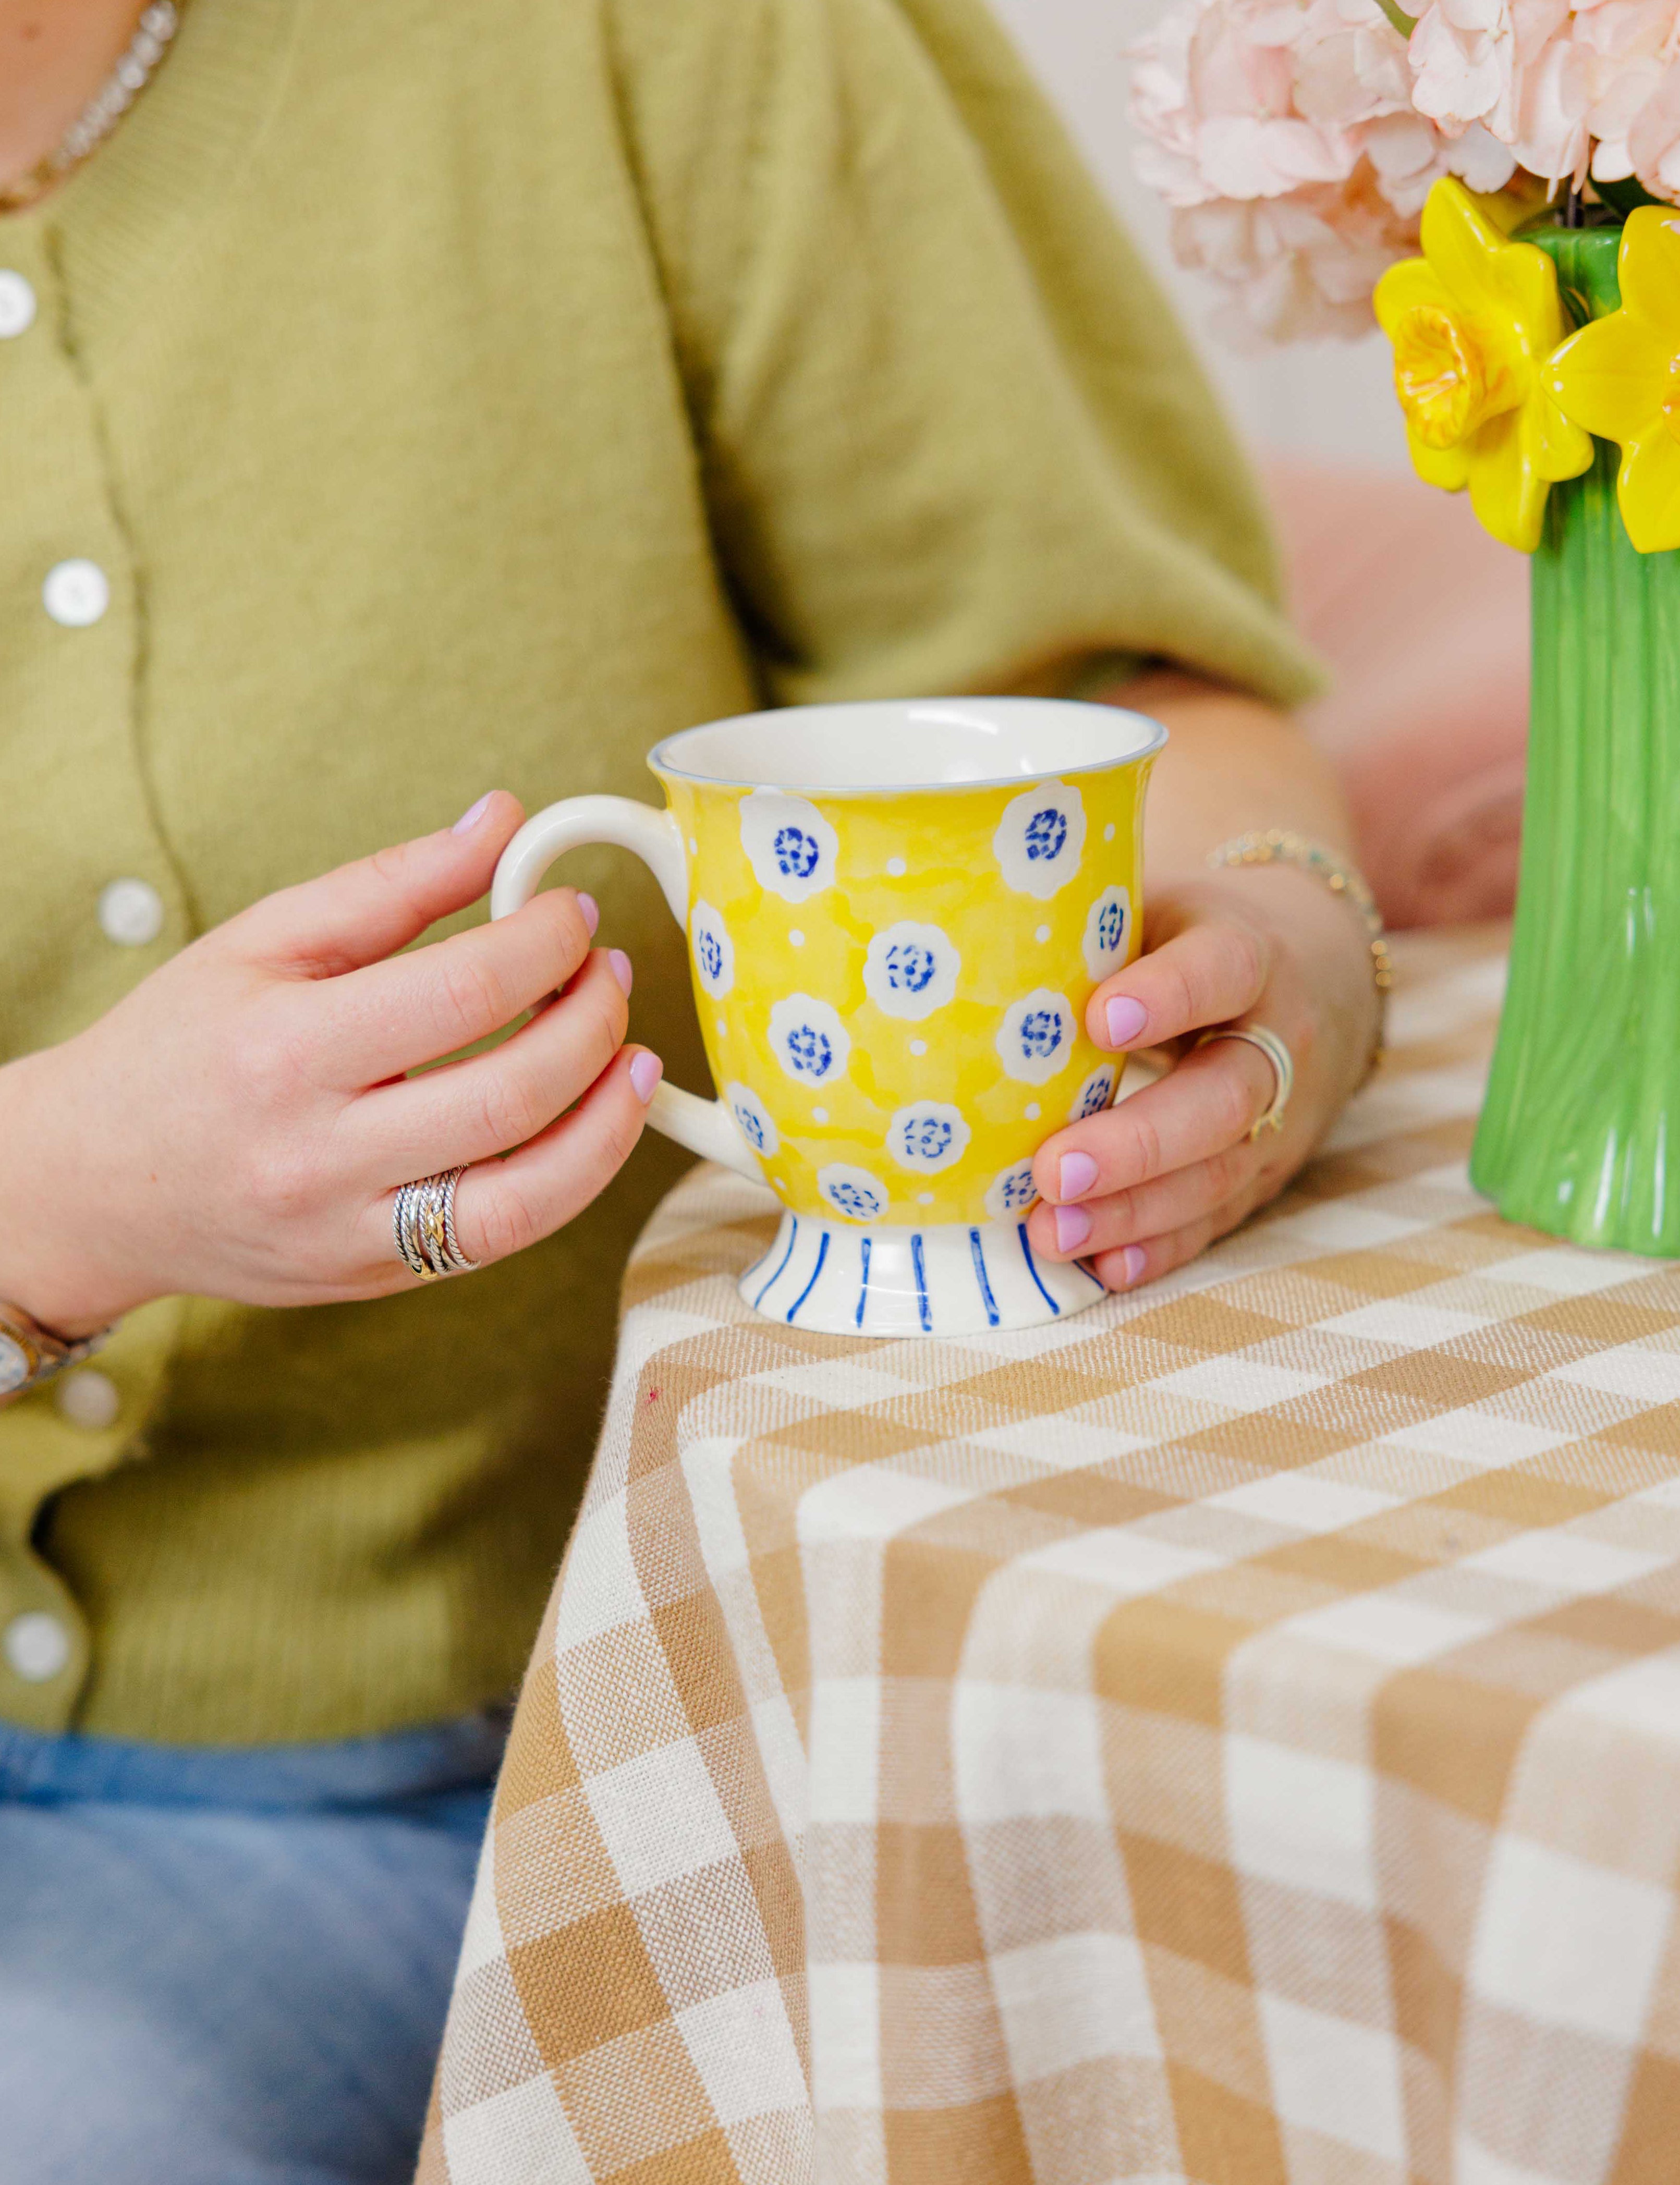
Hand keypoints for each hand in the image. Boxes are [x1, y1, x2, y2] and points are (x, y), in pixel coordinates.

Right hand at [0, 793, 661, 1334]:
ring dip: (610, 1122)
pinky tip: (591, 1121)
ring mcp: (351, 1233)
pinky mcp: (377, 1279)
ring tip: (636, 1057)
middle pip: (509, 1097)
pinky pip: (505, 1238)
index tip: (571, 913)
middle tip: (611, 975)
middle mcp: (318, 1156)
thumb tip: (501, 821)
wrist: (97, 1184)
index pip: (460, 992)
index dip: (544, 945)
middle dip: (591, 1025)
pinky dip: (571, 1177)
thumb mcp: (261, 941)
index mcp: (283, 1052)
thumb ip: (390, 884)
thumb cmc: (180, 1048)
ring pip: (529, 1199)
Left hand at [1027, 864, 1378, 1292]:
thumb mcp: (1158, 909)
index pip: (1221, 969)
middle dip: (1138, 1143)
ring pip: (1218, 1174)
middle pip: (1224, 1098)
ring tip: (1050, 1233)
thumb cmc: (1188, 941)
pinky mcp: (1261, 1176)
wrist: (1312, 980)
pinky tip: (1104, 1269)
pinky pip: (1217, 1222)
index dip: (1169, 994)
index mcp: (1249, 955)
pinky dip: (1161, 1249)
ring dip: (1134, 1211)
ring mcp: (1277, 1120)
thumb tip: (961, 931)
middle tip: (1053, 1169)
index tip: (1100, 1019)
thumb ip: (1089, 925)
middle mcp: (1277, 1042)